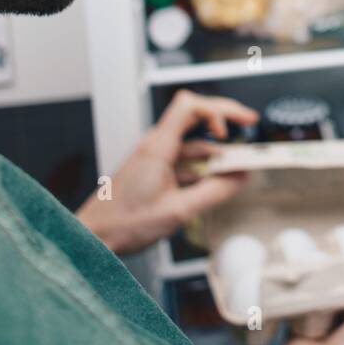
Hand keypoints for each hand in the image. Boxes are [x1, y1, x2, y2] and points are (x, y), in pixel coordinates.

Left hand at [77, 90, 257, 255]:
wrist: (94, 237)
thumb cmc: (123, 223)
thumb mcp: (178, 210)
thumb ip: (213, 192)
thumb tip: (240, 178)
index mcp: (158, 146)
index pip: (191, 106)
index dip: (219, 110)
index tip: (242, 122)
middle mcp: (156, 145)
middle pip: (194, 117)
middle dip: (224, 120)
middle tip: (249, 125)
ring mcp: (154, 157)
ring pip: (192, 142)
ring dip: (216, 151)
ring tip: (238, 165)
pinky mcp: (154, 170)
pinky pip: (185, 160)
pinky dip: (203, 167)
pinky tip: (216, 181)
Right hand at [280, 236, 343, 344]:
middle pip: (343, 273)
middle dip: (339, 259)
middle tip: (335, 238)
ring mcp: (323, 310)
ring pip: (318, 280)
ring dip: (314, 271)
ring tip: (311, 251)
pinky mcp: (299, 314)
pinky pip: (294, 292)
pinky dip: (293, 284)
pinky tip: (293, 269)